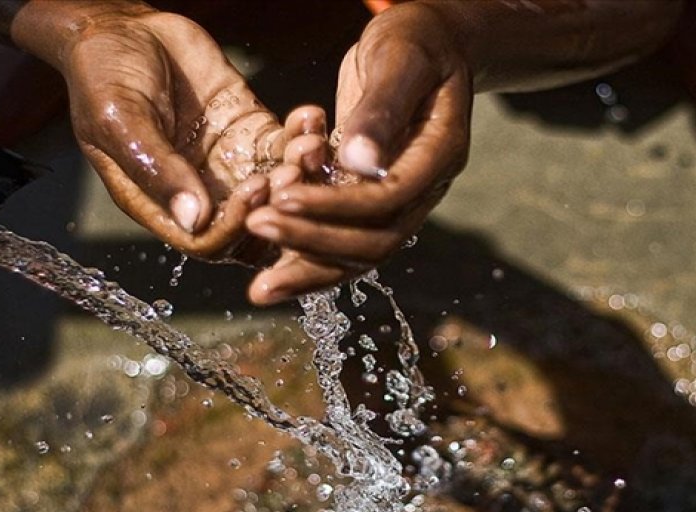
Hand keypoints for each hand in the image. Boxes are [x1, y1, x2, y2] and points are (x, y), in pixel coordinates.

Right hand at [18, 4, 309, 262]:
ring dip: (299, 171)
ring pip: (277, 187)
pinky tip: (310, 116)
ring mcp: (228, 162)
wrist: (120, 27)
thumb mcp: (120, 120)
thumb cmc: (102, 74)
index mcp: (159, 203)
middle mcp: (199, 192)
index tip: (255, 188)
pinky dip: (302, 137)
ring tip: (309, 143)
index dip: (237, 224)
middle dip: (279, 204)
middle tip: (294, 171)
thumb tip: (193, 220)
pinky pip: (285, 146)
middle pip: (252, 223)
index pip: (208, 241)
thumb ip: (156, 169)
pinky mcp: (250, 130)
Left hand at [243, 3, 472, 304]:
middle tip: (256, 227)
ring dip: (307, 269)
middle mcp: (422, 188)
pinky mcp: (371, 197)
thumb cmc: (416, 40)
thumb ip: (382, 108)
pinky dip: (305, 253)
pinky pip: (340, 236)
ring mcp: (398, 198)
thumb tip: (359, 161)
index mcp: (438, 154)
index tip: (284, 198)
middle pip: (374, 242)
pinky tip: (266, 267)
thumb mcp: (400, 58)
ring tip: (259, 288)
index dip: (336, 206)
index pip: (388, 200)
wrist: (429, 42)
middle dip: (313, 244)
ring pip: (357, 253)